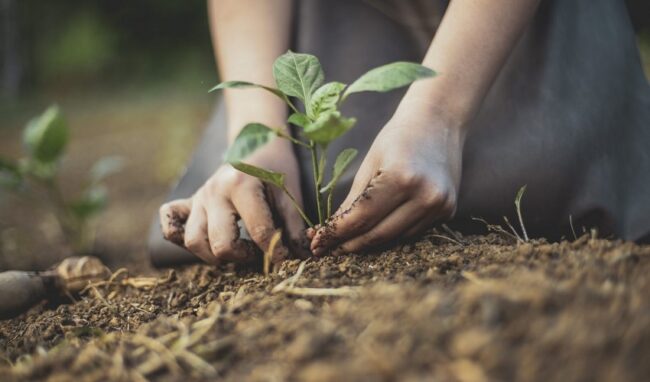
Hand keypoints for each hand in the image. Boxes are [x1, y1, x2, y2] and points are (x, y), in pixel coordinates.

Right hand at [160, 139, 306, 264]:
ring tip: (236, 250)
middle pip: (220, 244)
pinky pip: (170, 225)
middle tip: (258, 253)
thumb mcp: (290, 192)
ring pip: (193, 241)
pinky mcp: (189, 202)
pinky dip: (179, 238)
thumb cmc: (276, 168)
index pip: (258, 232)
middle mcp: (214, 191)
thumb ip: (293, 225)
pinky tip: (204, 241)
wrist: (256, 143)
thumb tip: (301, 257)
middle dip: (243, 257)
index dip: (275, 252)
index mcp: (241, 185)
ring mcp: (199, 197)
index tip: (284, 258)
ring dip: (214, 255)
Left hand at [309, 101, 465, 255]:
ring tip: (348, 241)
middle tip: (328, 249)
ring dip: (370, 242)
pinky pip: (413, 232)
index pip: (361, 218)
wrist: (439, 121)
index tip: (317, 245)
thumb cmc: (398, 138)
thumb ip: (352, 201)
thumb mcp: (369, 164)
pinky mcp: (449, 210)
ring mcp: (440, 205)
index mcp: (400, 178)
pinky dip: (393, 233)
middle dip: (349, 245)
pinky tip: (379, 227)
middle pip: (378, 235)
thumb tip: (330, 232)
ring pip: (396, 238)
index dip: (336, 235)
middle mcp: (425, 195)